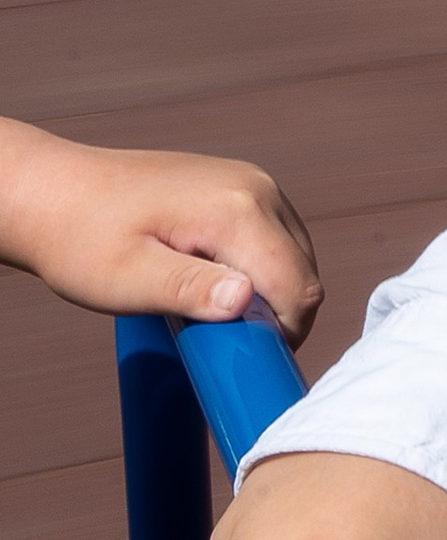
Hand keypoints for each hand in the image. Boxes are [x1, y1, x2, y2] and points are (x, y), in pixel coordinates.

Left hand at [0, 122, 322, 344]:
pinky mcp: (240, 186)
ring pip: (292, 256)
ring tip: (209, 311)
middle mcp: (257, 188)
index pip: (296, 287)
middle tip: (219, 340)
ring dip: (266, 293)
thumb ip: (190, 289)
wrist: (52, 192)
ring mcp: (251, 182)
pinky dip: (257, 270)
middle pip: (302, 272)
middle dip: (274, 315)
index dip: (279, 335)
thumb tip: (246, 301)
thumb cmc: (81, 240)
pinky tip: (212, 282)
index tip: (236, 357)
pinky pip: (273, 238)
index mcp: (237, 209)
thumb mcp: (129, 278)